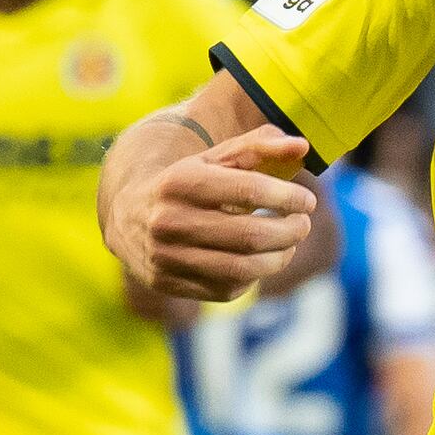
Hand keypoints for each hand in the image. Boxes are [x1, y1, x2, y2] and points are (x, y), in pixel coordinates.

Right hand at [110, 125, 330, 305]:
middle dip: (290, 231)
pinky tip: (258, 260)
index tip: (308, 200)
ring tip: (289, 244)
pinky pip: (228, 288)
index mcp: (180, 181)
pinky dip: (254, 275)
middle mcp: (168, 221)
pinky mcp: (169, 284)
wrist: (127, 216)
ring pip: (242, 268)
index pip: (248, 190)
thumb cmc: (187, 182)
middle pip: (250, 235)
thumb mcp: (215, 158)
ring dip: (279, 257)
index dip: (287, 197)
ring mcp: (166, 257)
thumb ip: (259, 146)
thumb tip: (302, 147)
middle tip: (303, 224)